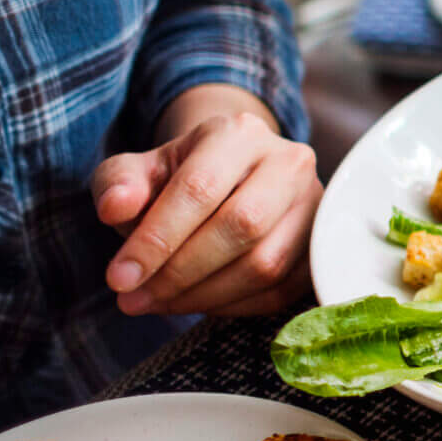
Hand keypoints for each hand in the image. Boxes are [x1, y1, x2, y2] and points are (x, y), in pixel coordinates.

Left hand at [91, 85, 321, 317]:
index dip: (157, 238)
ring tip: (159, 304)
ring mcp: (316, 206)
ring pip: (266, 264)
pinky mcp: (325, 246)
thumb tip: (116, 207)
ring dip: (205, 296)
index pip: (200, 188)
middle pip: (242, 226)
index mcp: (240, 133)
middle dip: (181, 272)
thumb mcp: (140, 171)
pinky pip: (283, 291)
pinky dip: (234, 307)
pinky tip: (197, 303)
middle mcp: (289, 163)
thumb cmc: (182, 176)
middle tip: (135, 298)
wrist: (236, 177)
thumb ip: (119, 184)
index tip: (119, 277)